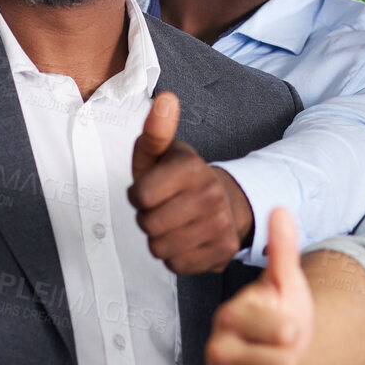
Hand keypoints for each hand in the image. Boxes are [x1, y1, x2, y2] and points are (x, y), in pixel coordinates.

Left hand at [127, 91, 252, 275]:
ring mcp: (220, 224)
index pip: (139, 197)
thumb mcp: (163, 153)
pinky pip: (177, 265)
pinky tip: (187, 240)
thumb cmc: (181, 178)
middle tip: (163, 209)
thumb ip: (155, 130)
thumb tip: (166, 98)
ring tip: (174, 224)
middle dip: (148, 219)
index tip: (151, 190)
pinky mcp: (224, 250)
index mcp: (191, 168)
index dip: (138, 196)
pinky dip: (176, 257)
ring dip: (160, 240)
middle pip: (148, 225)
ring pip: (160, 248)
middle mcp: (210, 195)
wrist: (226, 202)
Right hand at [205, 207, 311, 364]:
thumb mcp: (286, 282)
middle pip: (283, 364)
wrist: (274, 351)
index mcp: (228, 315)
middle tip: (281, 350)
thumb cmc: (281, 314)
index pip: (281, 330)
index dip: (294, 329)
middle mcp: (214, 349)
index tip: (285, 325)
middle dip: (292, 358)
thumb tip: (280, 208)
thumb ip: (283, 249)